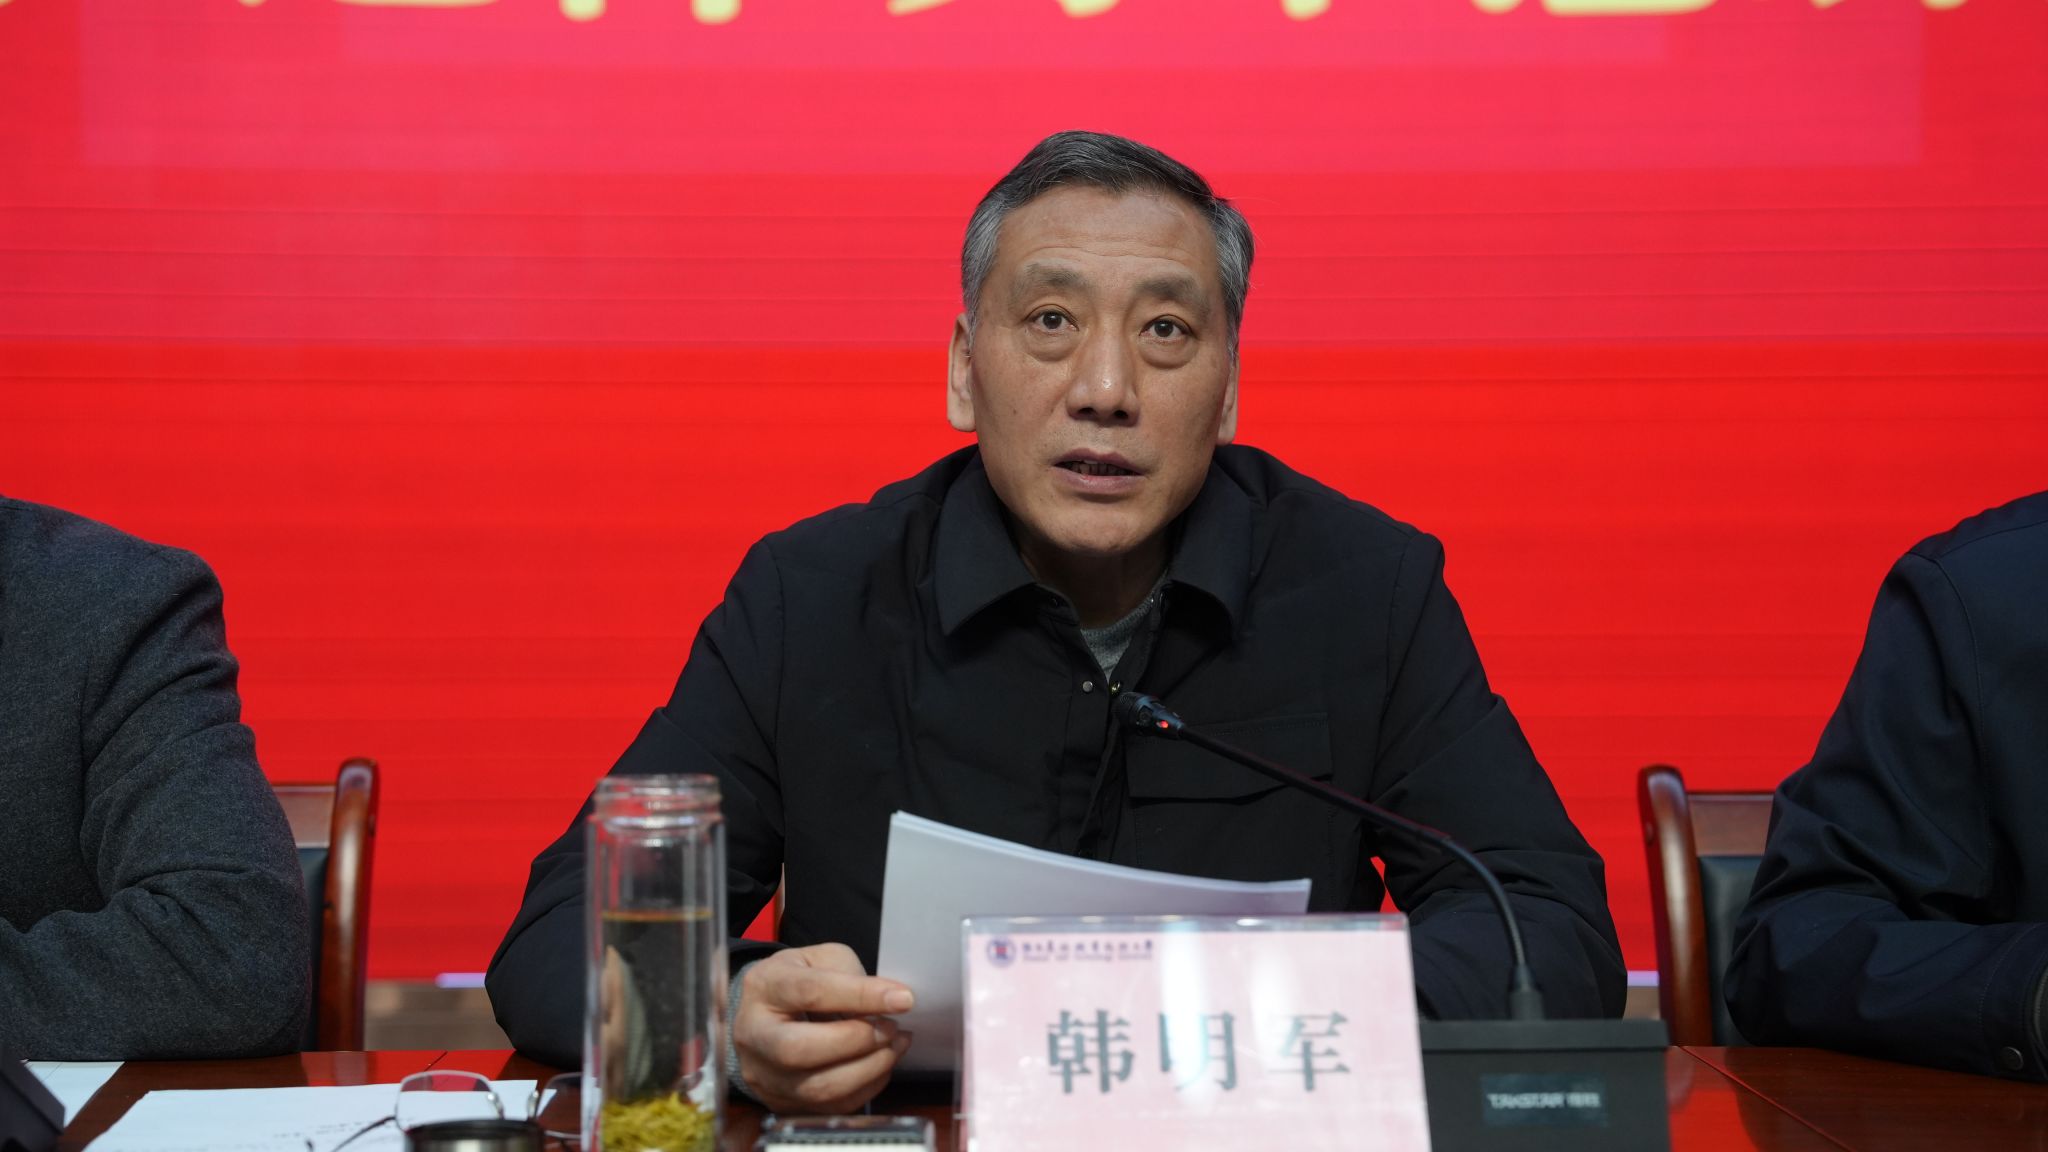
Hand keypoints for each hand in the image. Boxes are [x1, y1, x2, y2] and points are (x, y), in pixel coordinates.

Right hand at [732, 943, 915, 1112]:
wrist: (768, 1012)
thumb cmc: (800, 981)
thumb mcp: (822, 959)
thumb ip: (851, 975)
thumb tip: (889, 1003)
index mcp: (764, 987)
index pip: (810, 992)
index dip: (861, 996)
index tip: (903, 999)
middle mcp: (753, 1034)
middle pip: (800, 1049)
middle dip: (858, 1041)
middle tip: (892, 1028)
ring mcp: (762, 1074)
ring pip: (817, 1087)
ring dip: (869, 1069)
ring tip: (894, 1046)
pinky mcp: (780, 1102)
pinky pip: (829, 1107)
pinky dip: (865, 1088)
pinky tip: (880, 1064)